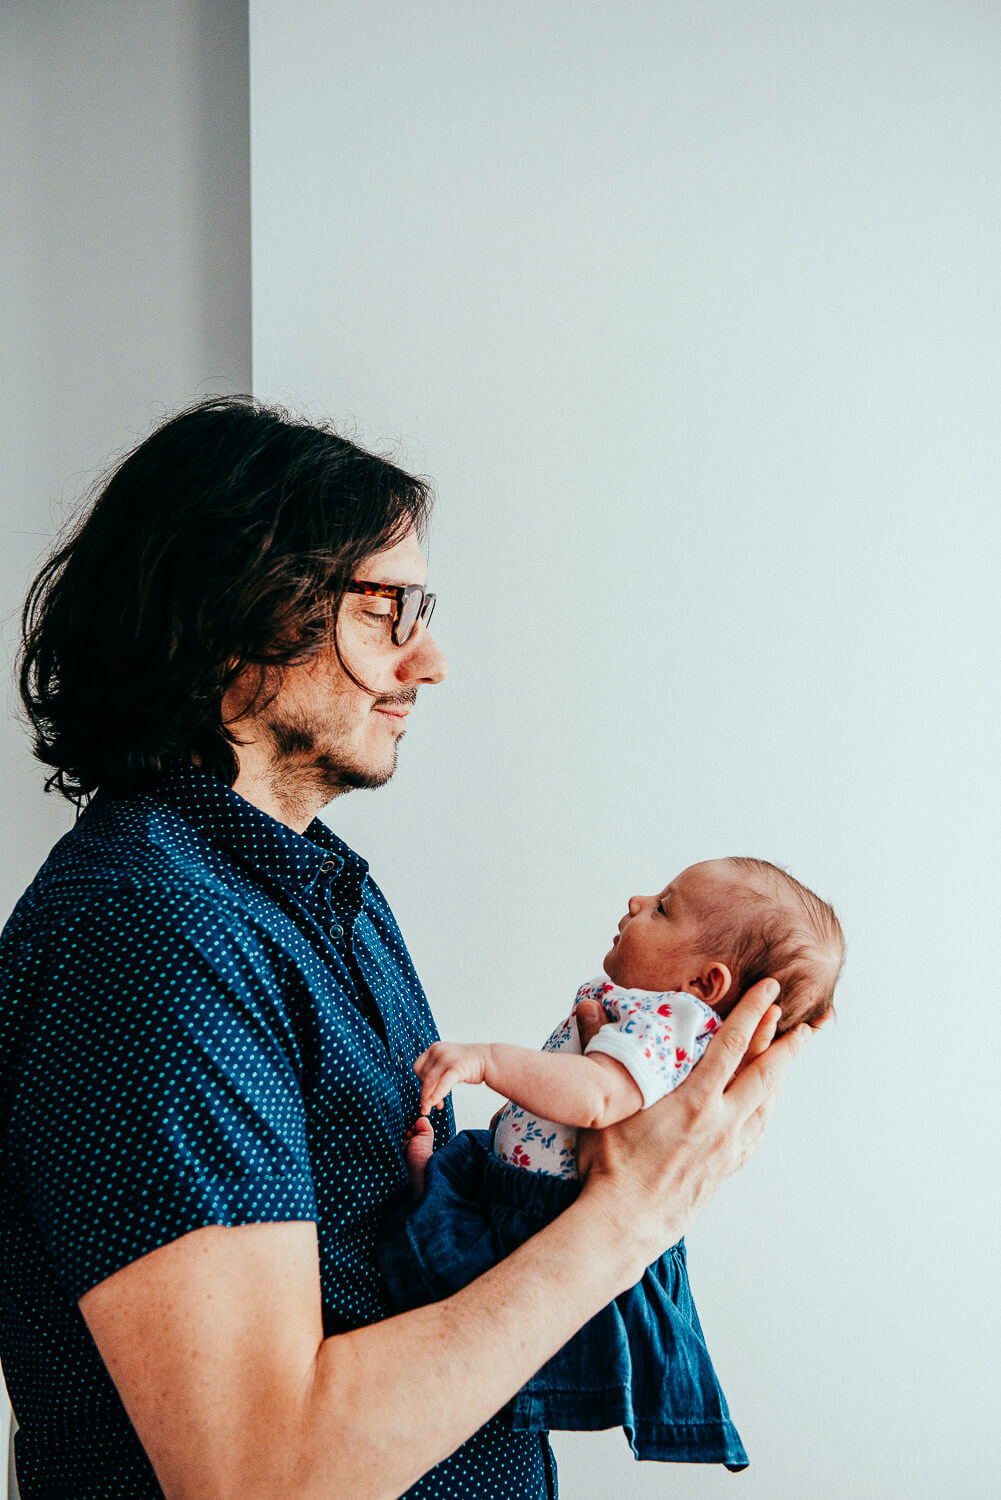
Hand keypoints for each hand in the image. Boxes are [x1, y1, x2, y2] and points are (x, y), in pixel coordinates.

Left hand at [414, 1040, 489, 1114]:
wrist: (489, 1059)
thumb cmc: (468, 1064)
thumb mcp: (447, 1063)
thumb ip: (435, 1074)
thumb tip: (424, 1094)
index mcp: (434, 1047)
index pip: (418, 1068)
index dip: (420, 1082)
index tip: (426, 1093)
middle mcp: (438, 1050)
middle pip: (423, 1076)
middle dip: (425, 1093)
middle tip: (429, 1107)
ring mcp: (447, 1058)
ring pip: (431, 1081)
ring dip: (428, 1098)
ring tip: (430, 1110)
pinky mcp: (457, 1067)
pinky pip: (444, 1083)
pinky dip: (437, 1094)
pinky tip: (435, 1104)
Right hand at [574, 979, 814, 1274]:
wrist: (623, 1225)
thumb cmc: (609, 1168)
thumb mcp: (603, 1104)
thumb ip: (599, 1049)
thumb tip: (588, 1006)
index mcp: (695, 1101)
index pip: (733, 1044)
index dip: (753, 1012)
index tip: (769, 989)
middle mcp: (720, 1123)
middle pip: (765, 1075)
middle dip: (786, 1046)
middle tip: (805, 1025)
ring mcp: (726, 1150)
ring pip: (765, 1106)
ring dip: (780, 1079)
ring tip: (789, 1060)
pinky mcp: (723, 1171)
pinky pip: (755, 1135)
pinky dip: (765, 1112)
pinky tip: (764, 1109)